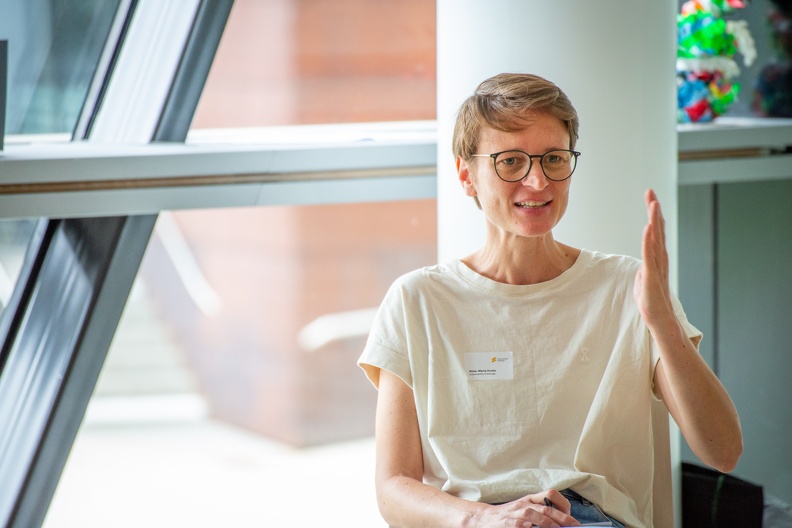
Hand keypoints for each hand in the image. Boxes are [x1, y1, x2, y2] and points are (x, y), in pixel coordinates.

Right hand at [476, 490, 580, 526]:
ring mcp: (514, 513)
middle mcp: (524, 504)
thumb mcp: (525, 508)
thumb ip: (541, 511)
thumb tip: (562, 522)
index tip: (570, 515)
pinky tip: (530, 527)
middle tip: (574, 525)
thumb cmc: (509, 515)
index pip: (550, 494)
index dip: (563, 504)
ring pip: (532, 513)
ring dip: (546, 521)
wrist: (485, 518)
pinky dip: (524, 525)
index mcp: (530, 499)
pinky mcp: (506, 523)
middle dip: (561, 517)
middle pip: (545, 506)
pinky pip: (517, 524)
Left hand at [633, 189, 675, 329]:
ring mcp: (656, 268)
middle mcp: (659, 260)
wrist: (661, 322)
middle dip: (653, 210)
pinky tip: (648, 227)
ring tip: (653, 203)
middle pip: (657, 230)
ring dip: (653, 220)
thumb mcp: (642, 283)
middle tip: (650, 191)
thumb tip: (641, 268)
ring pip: (655, 239)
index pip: (654, 232)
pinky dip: (649, 241)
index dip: (652, 215)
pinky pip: (649, 256)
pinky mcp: (650, 278)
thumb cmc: (652, 304)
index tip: (650, 198)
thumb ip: (642, 272)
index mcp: (656, 259)